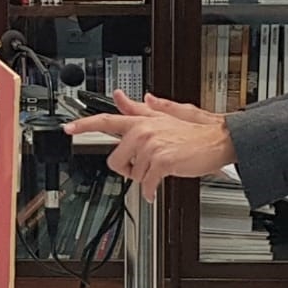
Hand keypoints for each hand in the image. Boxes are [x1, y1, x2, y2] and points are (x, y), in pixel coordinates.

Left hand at [63, 91, 234, 198]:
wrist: (218, 141)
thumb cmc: (195, 132)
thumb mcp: (166, 115)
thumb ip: (141, 109)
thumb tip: (123, 97)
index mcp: (141, 121)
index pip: (106, 120)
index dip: (84, 125)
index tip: (68, 128)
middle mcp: (142, 131)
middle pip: (114, 159)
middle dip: (127, 168)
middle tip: (143, 167)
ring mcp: (151, 146)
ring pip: (132, 174)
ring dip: (145, 177)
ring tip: (159, 169)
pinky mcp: (162, 161)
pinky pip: (146, 183)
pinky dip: (151, 191)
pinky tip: (156, 188)